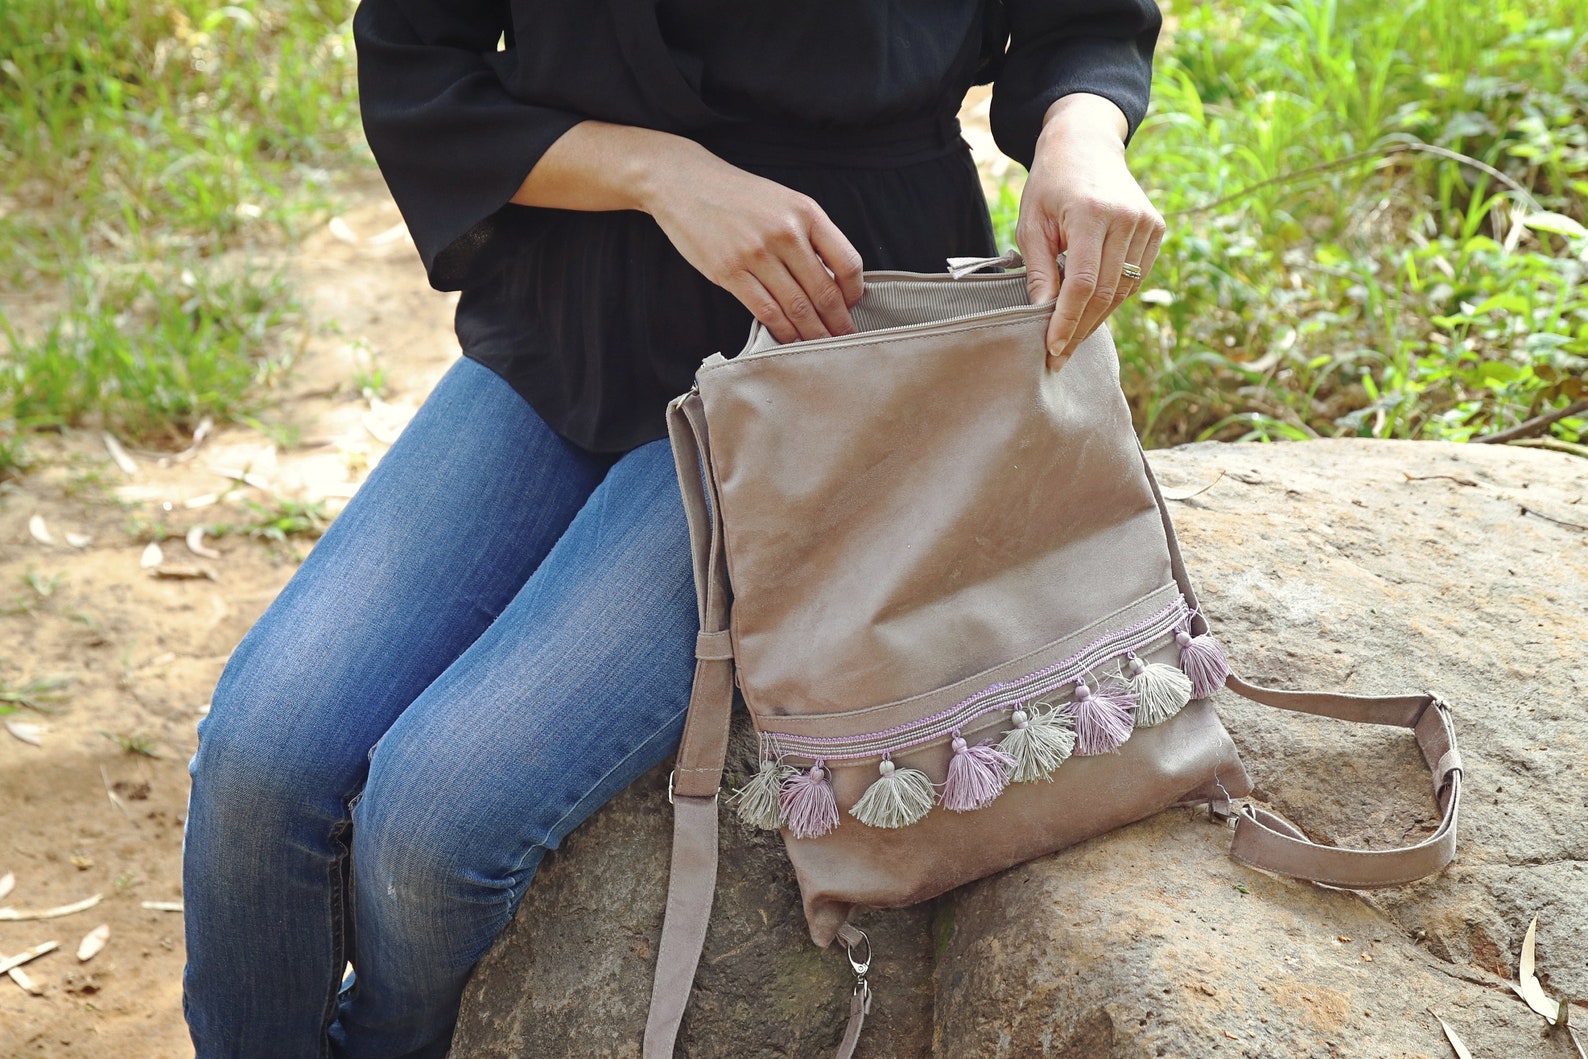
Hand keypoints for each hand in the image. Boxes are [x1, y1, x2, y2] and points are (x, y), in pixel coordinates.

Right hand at [513, 122, 862, 343]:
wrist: (683, 181)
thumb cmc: (735, 194)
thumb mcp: (782, 201)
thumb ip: (808, 233)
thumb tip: (832, 277)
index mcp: (806, 212)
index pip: (847, 262)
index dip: (854, 292)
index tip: (853, 306)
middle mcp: (785, 232)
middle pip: (824, 292)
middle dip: (837, 323)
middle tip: (845, 340)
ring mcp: (756, 253)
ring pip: (796, 307)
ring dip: (812, 333)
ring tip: (821, 347)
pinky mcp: (729, 271)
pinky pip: (766, 311)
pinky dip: (782, 331)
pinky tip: (789, 339)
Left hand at [1015, 94, 1165, 358]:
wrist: (1086, 144)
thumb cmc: (1050, 184)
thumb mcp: (1032, 223)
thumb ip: (1039, 269)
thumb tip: (1042, 315)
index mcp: (1091, 214)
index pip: (1083, 283)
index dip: (1068, 320)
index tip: (1053, 349)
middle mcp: (1126, 219)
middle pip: (1106, 292)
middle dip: (1080, 328)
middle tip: (1059, 356)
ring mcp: (1147, 223)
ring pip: (1124, 290)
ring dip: (1097, 319)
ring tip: (1071, 339)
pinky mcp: (1156, 228)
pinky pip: (1135, 277)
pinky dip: (1113, 299)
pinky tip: (1091, 312)